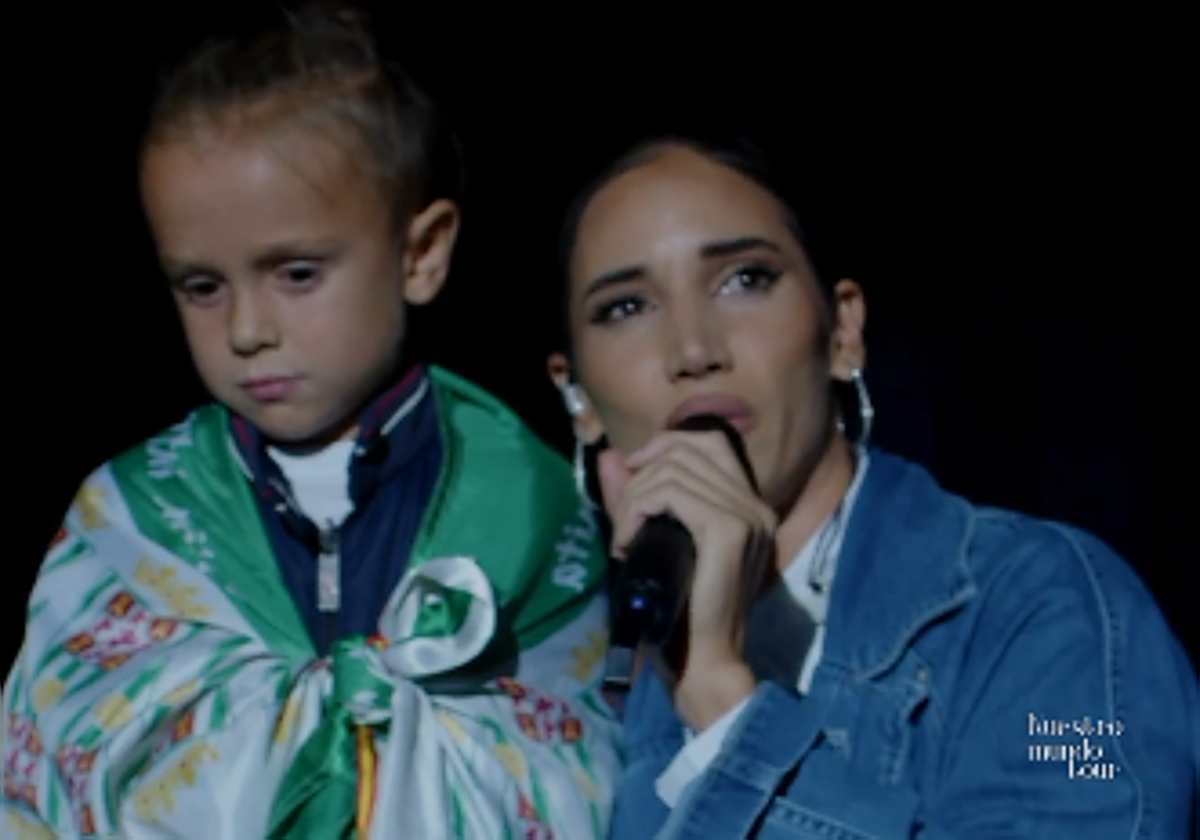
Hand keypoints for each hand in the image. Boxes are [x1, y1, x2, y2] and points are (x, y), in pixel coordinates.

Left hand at [598, 430, 775, 729]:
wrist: (704, 663)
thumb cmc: (681, 612)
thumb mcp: (658, 542)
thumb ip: (638, 499)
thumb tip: (611, 458)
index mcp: (749, 506)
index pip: (710, 441)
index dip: (665, 443)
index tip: (633, 473)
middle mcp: (755, 504)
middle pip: (688, 449)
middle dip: (641, 475)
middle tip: (623, 521)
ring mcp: (747, 515)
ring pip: (674, 469)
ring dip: (634, 497)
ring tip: (624, 536)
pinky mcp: (728, 530)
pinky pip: (673, 492)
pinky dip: (638, 509)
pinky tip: (627, 541)